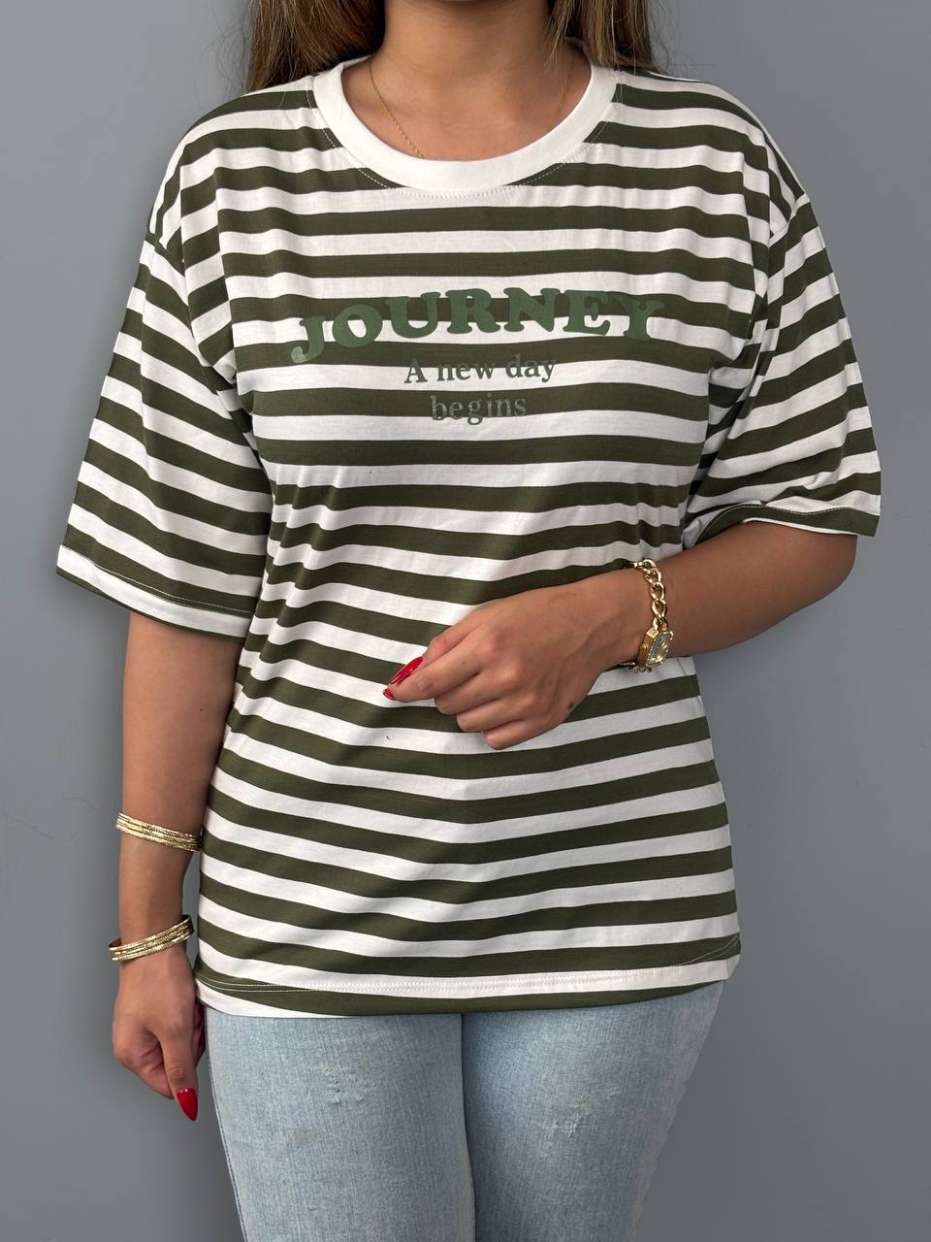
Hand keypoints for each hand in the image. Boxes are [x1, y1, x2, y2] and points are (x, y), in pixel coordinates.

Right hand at [111, 942, 202, 1120]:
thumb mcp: (176, 1030)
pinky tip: (186, 999)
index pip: (168, 1085)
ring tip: (187, 1004)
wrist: (155, 943)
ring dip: (190, 1026)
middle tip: (188, 1016)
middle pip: (175, 1063)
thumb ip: (181, 1070)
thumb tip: (186, 1105)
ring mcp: (142, 1029)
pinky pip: (178, 1025)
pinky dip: (187, 1014)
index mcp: (132, 1057)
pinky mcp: (152, 1013)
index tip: (190, 1039)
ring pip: (180, 1043)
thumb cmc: (159, 983)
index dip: (187, 1065)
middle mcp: (133, 1046)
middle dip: (190, 1042)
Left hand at [383, 571, 651, 749]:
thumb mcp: (486, 615)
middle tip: (466, 673)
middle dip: (446, 691)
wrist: (592, 623)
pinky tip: (504, 704)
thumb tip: (414, 674)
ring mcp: (526, 704)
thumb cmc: (536, 613)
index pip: (430, 683)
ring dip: (469, 708)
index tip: (395, 694)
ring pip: (468, 724)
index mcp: (487, 647)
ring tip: (488, 686)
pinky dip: (492, 726)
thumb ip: (446, 644)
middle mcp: (505, 679)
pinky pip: (496, 740)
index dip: (406, 691)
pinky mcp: (543, 720)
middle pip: (446, 705)